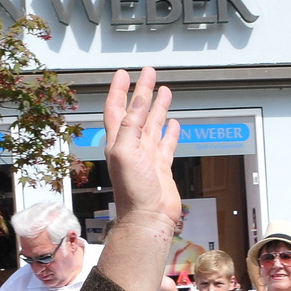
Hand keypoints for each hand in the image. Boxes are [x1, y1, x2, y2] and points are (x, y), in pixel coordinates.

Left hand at [103, 68, 182, 227]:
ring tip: (164, 91)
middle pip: (137, 112)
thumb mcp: (126, 151)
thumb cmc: (132, 191)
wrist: (148, 218)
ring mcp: (147, 156)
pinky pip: (166, 144)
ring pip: (153, 125)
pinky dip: (171, 132)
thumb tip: (137, 102)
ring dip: (158, 107)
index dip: (119, 90)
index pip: (116, 108)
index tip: (124, 73)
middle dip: (142, 92)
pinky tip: (174, 123)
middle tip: (149, 74)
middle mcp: (132, 146)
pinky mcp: (161, 166)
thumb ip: (131, 125)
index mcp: (118, 141)